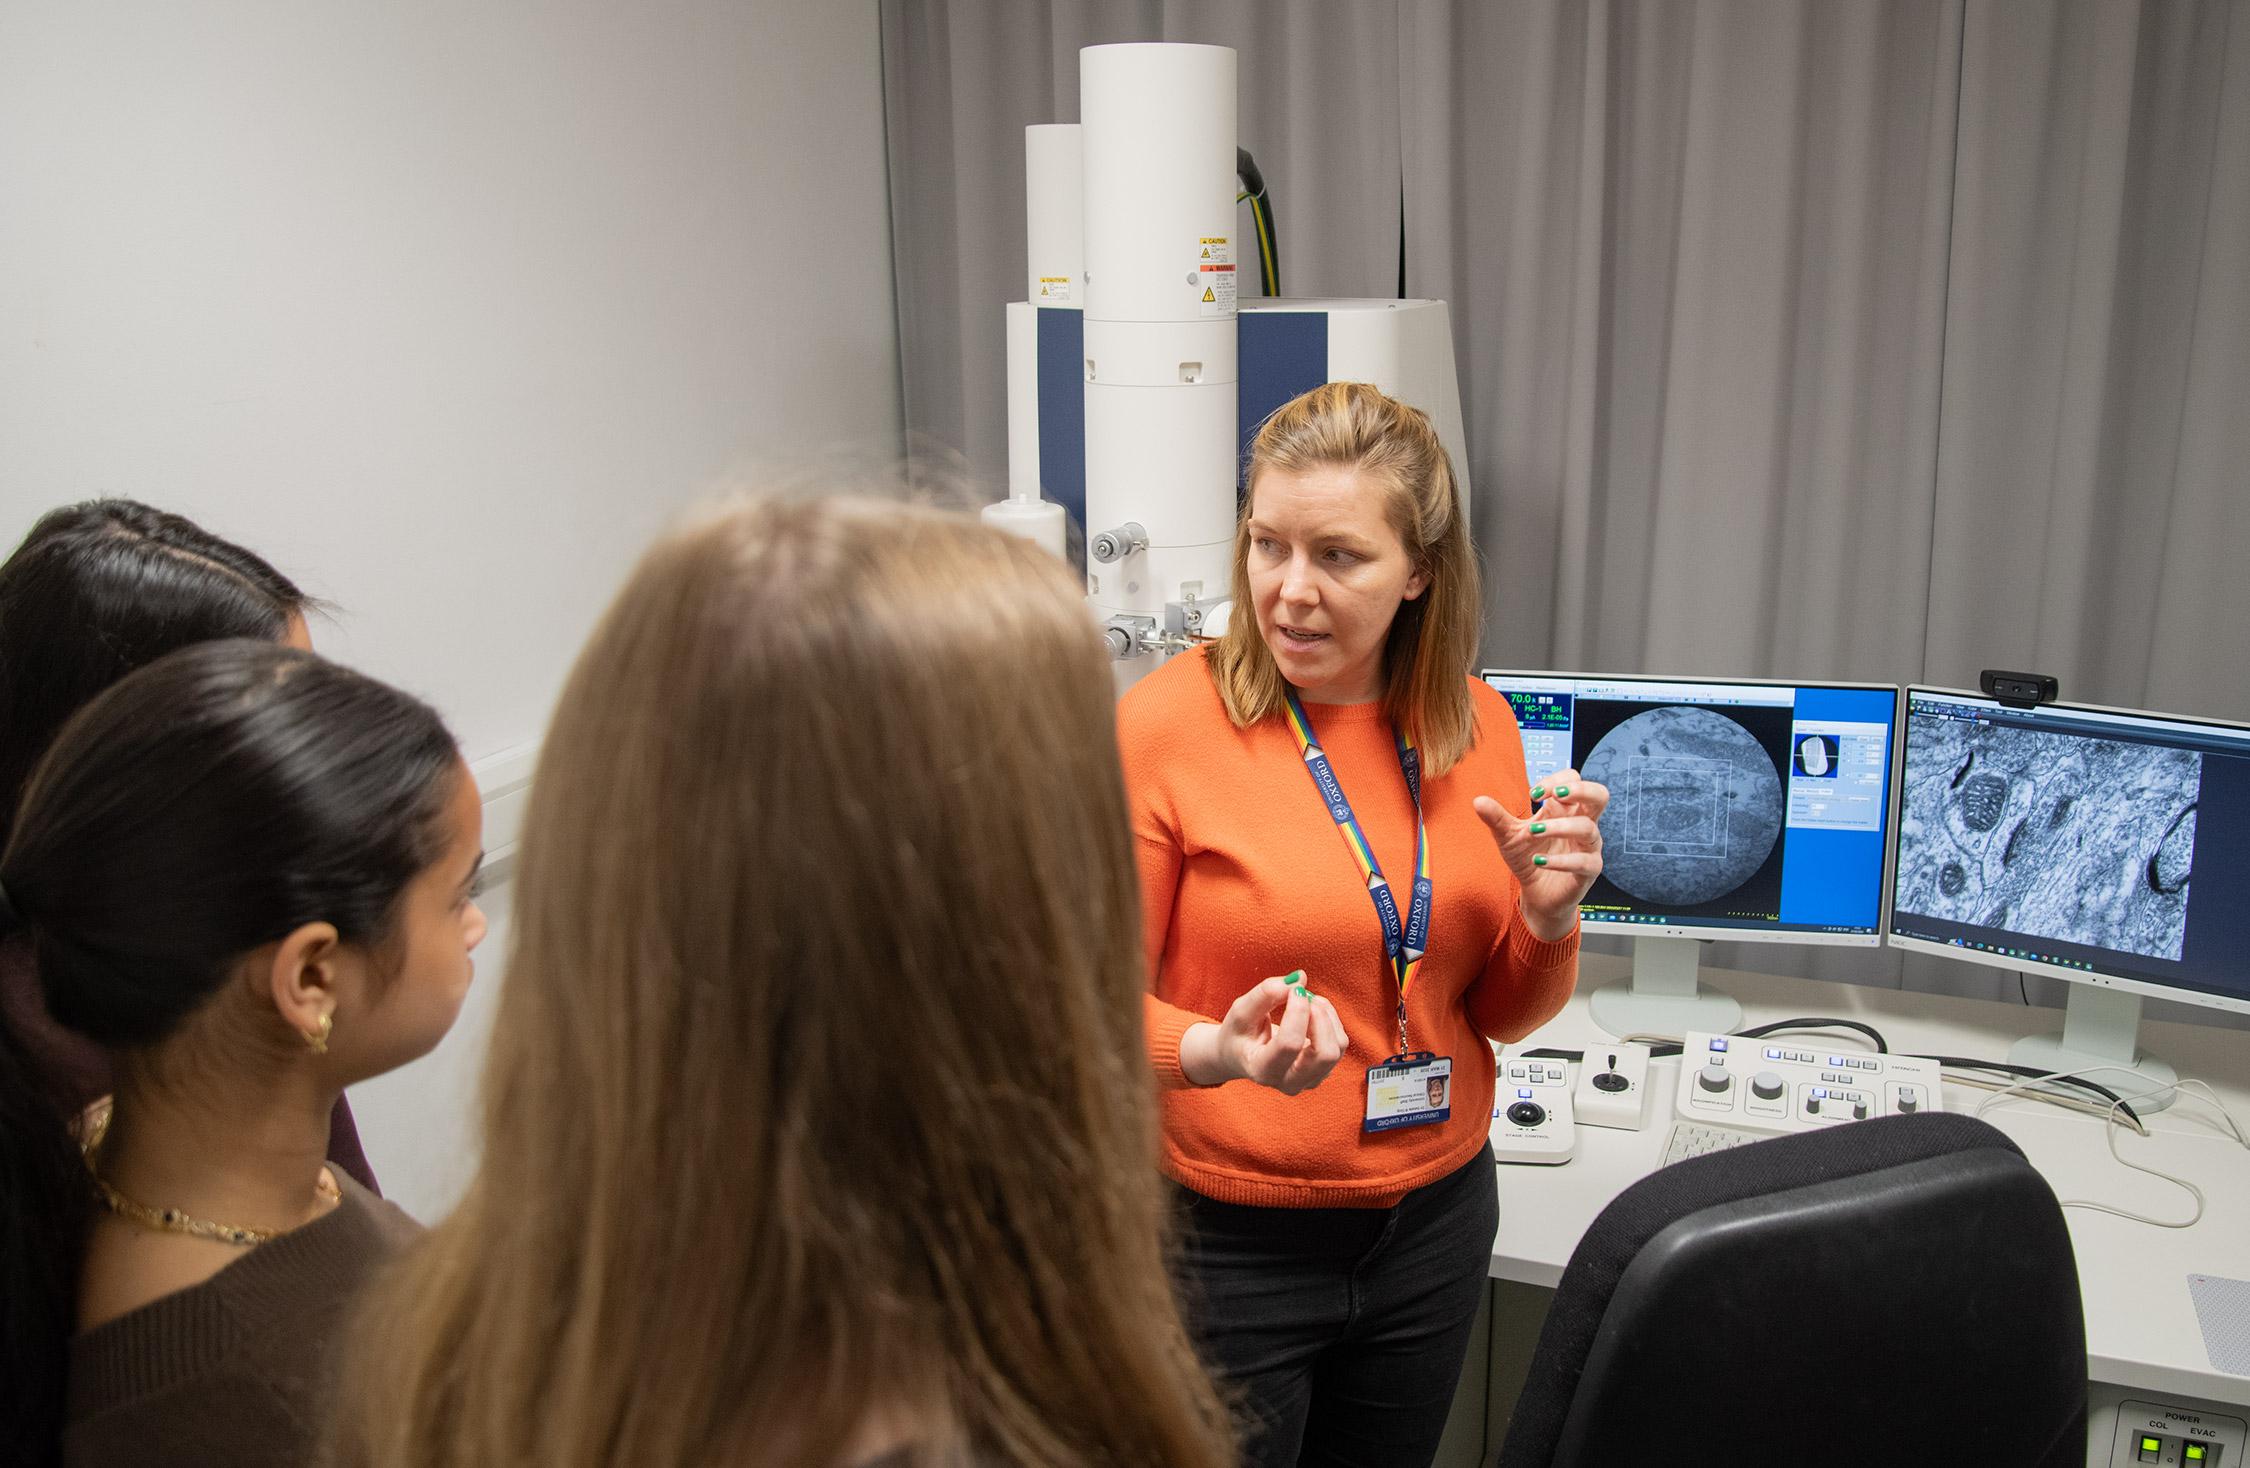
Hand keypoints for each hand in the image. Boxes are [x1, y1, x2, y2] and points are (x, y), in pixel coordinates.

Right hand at [1179, 976, 1348, 1091]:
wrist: (1241, 1055)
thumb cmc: (1239, 1033)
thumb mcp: (1241, 1011)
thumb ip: (1265, 994)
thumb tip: (1299, 979)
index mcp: (1262, 1071)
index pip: (1290, 1044)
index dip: (1298, 1011)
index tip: (1295, 989)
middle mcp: (1289, 1082)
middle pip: (1324, 1054)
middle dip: (1320, 1017)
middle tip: (1304, 994)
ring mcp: (1309, 1080)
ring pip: (1337, 1048)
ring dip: (1326, 1015)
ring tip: (1306, 998)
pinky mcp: (1323, 1070)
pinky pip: (1340, 1043)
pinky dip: (1330, 1019)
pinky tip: (1312, 1010)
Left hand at [1474, 769, 1609, 941]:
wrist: (1537, 894)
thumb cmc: (1528, 858)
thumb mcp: (1508, 837)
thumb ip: (1496, 818)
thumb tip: (1477, 800)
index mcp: (1564, 810)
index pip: (1573, 780)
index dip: (1556, 780)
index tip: (1533, 794)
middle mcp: (1581, 824)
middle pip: (1599, 796)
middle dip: (1581, 790)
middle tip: (1556, 795)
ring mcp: (1588, 847)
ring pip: (1588, 828)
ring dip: (1560, 826)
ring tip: (1533, 831)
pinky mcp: (1588, 871)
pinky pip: (1584, 862)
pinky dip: (1561, 861)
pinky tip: (1539, 861)